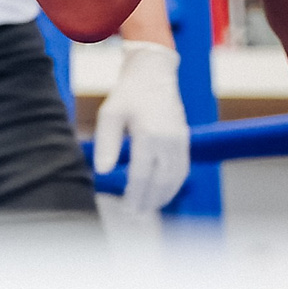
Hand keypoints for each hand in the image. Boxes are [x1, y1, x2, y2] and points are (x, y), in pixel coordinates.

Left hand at [93, 39, 190, 212]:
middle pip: (160, 181)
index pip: (141, 174)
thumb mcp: (110, 113)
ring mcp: (180, 141)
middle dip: (148, 200)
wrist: (153, 74)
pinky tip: (162, 193)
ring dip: (162, 196)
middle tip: (135, 214)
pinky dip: (174, 185)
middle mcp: (168, 140)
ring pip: (175, 178)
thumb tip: (103, 172)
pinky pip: (182, 170)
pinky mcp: (185, 140)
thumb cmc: (128, 94)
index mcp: (148, 133)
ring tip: (148, 208)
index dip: (134, 194)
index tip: (126, 208)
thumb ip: (106, 143)